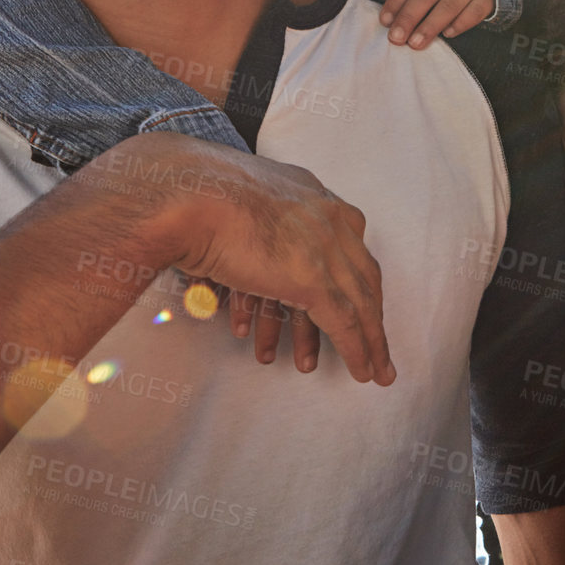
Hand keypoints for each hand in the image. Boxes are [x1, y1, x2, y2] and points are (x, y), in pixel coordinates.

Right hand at [82, 133, 393, 384]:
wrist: (186, 192)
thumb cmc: (195, 193)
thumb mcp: (239, 197)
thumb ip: (255, 219)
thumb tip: (245, 243)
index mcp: (314, 196)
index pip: (351, 246)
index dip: (359, 280)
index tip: (362, 304)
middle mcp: (328, 219)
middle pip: (363, 276)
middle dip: (373, 313)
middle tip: (379, 344)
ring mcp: (324, 249)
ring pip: (361, 304)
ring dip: (370, 342)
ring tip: (374, 371)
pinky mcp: (312, 279)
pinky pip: (344, 324)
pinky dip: (357, 351)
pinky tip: (361, 371)